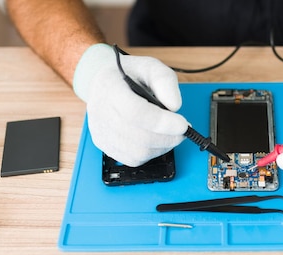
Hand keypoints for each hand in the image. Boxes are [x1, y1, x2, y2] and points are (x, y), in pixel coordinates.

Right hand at [73, 44, 187, 166]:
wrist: (106, 84)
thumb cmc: (129, 75)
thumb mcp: (150, 66)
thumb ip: (164, 81)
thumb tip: (174, 106)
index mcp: (109, 87)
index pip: (135, 112)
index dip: (162, 122)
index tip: (182, 124)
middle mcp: (100, 112)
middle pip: (139, 137)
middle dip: (168, 137)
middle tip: (182, 129)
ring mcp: (101, 132)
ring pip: (138, 153)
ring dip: (162, 146)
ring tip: (171, 133)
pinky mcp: (106, 146)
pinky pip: (133, 160)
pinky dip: (151, 153)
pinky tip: (157, 140)